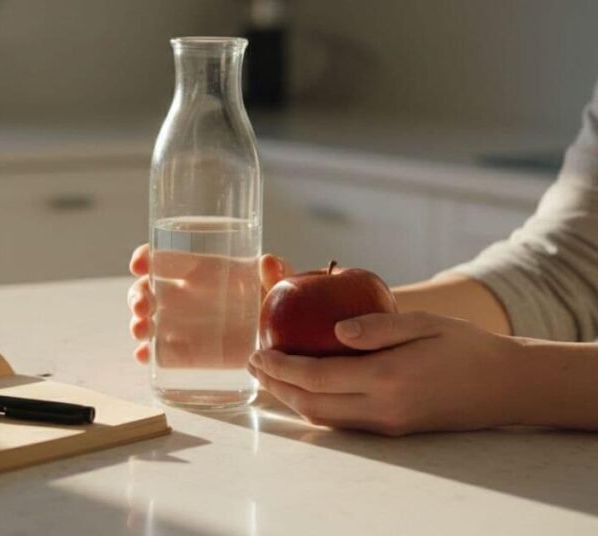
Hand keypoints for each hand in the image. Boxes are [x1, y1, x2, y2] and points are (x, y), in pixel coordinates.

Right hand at [127, 244, 292, 363]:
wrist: (286, 344)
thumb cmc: (279, 305)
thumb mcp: (281, 286)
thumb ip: (277, 274)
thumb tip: (268, 261)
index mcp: (202, 271)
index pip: (165, 258)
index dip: (146, 257)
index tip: (139, 265)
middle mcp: (187, 296)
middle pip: (148, 290)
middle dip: (136, 296)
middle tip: (141, 307)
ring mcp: (183, 326)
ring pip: (148, 320)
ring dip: (137, 324)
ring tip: (142, 331)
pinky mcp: (187, 354)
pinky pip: (160, 352)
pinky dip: (147, 353)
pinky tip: (145, 356)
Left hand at [248, 311, 529, 435]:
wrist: (507, 386)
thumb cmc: (466, 345)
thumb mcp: (425, 322)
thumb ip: (379, 326)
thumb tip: (335, 329)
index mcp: (387, 378)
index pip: (317, 377)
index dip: (281, 367)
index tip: (257, 352)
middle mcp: (383, 408)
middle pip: (312, 404)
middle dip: (276, 386)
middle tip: (253, 365)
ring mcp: (387, 424)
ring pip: (324, 419)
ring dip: (292, 399)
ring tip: (270, 376)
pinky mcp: (393, 429)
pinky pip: (343, 422)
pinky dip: (315, 406)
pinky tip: (305, 388)